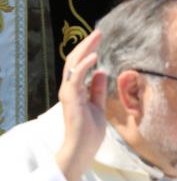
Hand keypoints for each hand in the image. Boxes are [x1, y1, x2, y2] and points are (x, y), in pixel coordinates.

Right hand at [54, 30, 107, 180]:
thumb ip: (98, 90)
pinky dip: (85, 65)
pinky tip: (95, 57)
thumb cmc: (90, 131)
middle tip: (98, 32)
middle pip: (75, 60)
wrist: (83, 148)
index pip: (80, 65)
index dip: (88, 51)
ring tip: (96, 37)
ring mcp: (69, 93)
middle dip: (87, 45)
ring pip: (73, 64)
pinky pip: (76, 78)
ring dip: (85, 50)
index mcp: (75, 89)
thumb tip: (102, 72)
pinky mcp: (72, 98)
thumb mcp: (98, 106)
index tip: (99, 39)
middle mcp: (69, 88)